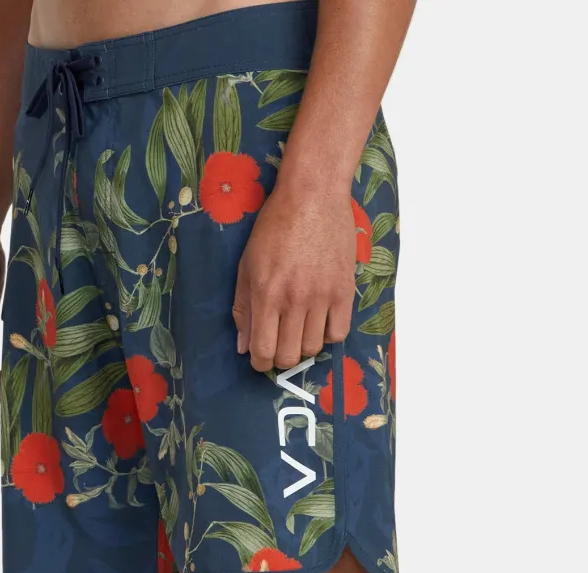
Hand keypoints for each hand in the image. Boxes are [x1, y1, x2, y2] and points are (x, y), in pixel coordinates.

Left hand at [233, 181, 355, 371]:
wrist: (313, 195)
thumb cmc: (275, 226)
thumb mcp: (247, 265)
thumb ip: (243, 308)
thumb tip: (243, 347)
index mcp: (266, 294)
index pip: (263, 350)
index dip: (260, 362)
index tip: (260, 359)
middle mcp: (294, 300)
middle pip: (289, 356)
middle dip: (280, 358)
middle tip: (279, 345)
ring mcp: (322, 297)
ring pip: (313, 348)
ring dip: (303, 347)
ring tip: (299, 331)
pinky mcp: (344, 291)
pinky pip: (338, 333)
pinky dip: (327, 335)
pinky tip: (320, 322)